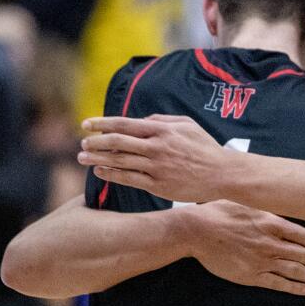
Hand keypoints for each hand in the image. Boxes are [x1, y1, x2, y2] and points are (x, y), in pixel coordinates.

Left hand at [78, 114, 232, 201]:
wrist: (222, 174)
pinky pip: (129, 178)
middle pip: (117, 142)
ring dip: (98, 158)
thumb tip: (140, 120)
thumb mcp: (187, 125)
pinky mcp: (158, 185)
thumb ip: (162, 120)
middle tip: (82, 142)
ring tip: (82, 157)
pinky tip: (99, 171)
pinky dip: (111, 174)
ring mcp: (156, 167)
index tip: (86, 123)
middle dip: (95, 141)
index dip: (102, 123)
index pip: (124, 124)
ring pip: (120, 161)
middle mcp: (156, 147)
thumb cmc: (205, 147)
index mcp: (162, 130)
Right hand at [184, 200, 304, 295]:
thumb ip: (268, 207)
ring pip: (295, 271)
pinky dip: (293, 287)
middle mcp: (270, 242)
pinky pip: (276, 283)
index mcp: (271, 222)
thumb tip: (287, 203)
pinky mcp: (250, 275)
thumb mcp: (248, 202)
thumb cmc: (220, 211)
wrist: (196, 230)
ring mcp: (261, 260)